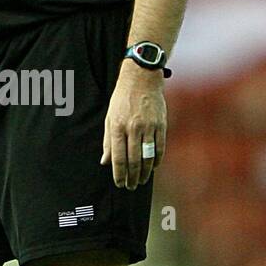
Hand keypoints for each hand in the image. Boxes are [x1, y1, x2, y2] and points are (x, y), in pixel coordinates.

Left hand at [100, 62, 166, 188]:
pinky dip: (157, 159)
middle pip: (133, 160)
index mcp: (117, 126)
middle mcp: (133, 128)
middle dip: (132, 177)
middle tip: (131, 187)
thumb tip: (105, 162)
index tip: (119, 183)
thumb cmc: (122, 99)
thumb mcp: (110, 117)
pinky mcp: (161, 124)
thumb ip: (108, 141)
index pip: (118, 157)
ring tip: (142, 181)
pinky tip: (154, 167)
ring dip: (145, 172)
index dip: (119, 173)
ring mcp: (148, 126)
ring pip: (148, 156)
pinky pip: (160, 147)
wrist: (142, 78)